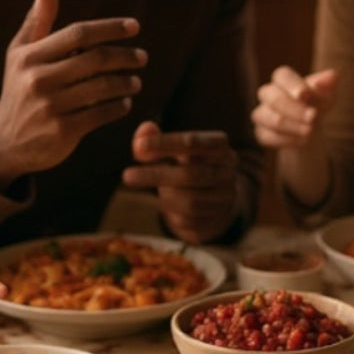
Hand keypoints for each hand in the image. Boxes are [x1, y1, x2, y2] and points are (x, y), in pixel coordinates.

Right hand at [0, 0, 145, 187]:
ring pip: (102, 87)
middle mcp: (38, 79)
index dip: (110, 27)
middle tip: (142, 57)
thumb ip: (38, 19)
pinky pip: (101, 113)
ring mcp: (50, 106)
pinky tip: (124, 103)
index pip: (78, 33)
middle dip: (125, 56)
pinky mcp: (62, 131)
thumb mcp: (20, 53)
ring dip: (126, 83)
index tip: (134, 26)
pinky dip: (118, 107)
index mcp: (30, 56)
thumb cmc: (19, 88)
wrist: (4, 141)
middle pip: (95, 59)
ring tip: (135, 81)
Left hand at [120, 121, 239, 241]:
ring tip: (145, 187)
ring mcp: (224, 198)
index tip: (138, 147)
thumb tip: (143, 133)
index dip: (165, 144)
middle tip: (126, 176)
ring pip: (191, 201)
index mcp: (220, 147)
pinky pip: (189, 220)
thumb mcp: (172, 149)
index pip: (194, 142)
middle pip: (192, 174)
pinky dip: (170, 211)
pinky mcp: (215, 220)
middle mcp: (227, 172)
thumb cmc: (186, 165)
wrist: (213, 198)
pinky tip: (161, 202)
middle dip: (156, 175)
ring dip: (162, 195)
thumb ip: (155, 138)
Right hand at [252, 66, 337, 149]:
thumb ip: (328, 84)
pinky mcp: (261, 132)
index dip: (292, 85)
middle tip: (313, 117)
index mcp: (283, 79)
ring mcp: (262, 113)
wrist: (310, 127)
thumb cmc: (317, 104)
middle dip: (295, 109)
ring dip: (293, 126)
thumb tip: (331, 77)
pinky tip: (302, 140)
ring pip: (271, 119)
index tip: (305, 95)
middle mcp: (268, 93)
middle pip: (274, 98)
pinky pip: (268, 136)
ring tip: (310, 131)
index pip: (282, 76)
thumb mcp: (327, 94)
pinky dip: (288, 140)